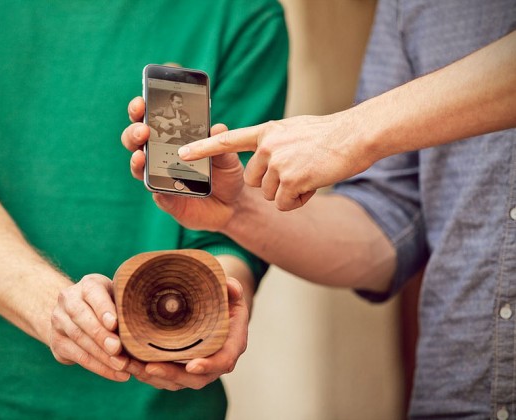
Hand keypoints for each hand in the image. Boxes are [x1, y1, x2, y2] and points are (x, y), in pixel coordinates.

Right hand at [49, 274, 130, 381]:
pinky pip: (78, 356)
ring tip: (123, 366)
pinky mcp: (57, 342)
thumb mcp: (117, 297)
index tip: (115, 323)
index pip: (93, 294)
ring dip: (102, 356)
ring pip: (80, 339)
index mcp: (88, 284)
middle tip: (118, 350)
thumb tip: (146, 325)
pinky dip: (99, 367)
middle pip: (82, 318)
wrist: (75, 311)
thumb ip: (126, 305)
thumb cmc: (109, 304)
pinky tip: (116, 373)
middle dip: (101, 336)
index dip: (103, 309)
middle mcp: (68, 299)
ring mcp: (58, 321)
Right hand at [121, 97, 244, 231]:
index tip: (141, 103)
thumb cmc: (225, 172)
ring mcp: (161, 179)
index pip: (149, 119)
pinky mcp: (168, 201)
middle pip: (135, 141)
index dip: (140, 110)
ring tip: (141, 155)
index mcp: (172, 137)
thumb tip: (217, 126)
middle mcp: (160, 156)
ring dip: (136, 160)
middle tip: (143, 130)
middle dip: (134, 132)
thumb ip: (221, 142)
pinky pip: (158, 196)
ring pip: (139, 168)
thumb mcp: (228, 154)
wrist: (233, 202)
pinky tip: (157, 188)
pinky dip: (155, 190)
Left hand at [124, 277, 248, 390]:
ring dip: (154, 377)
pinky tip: (128, 363)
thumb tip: (231, 286)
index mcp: (231, 344)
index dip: (209, 365)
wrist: (218, 309)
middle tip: (150, 367)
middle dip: (172, 375)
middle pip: (196, 378)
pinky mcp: (181, 368)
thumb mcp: (231, 291)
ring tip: (131, 366)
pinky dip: (146, 373)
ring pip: (177, 382)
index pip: (224, 360)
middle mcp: (215, 361)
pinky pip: (165, 377)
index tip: (192, 365)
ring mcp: (197, 368)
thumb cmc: (224, 299)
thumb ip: (232, 287)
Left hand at [177, 112, 370, 210]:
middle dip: (272, 184)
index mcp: (266, 132)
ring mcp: (279, 162)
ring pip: (270, 195)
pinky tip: (313, 184)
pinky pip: (284, 204)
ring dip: (288, 193)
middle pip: (254, 181)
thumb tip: (264, 153)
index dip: (203, 148)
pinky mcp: (291, 179)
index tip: (182, 153)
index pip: (227, 141)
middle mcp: (268, 146)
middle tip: (298, 171)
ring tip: (309, 174)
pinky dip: (298, 201)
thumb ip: (274, 141)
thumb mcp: (294, 130)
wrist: (355, 136)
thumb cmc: (328, 135)